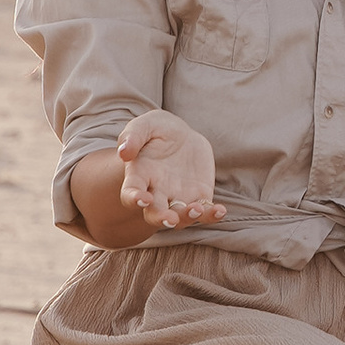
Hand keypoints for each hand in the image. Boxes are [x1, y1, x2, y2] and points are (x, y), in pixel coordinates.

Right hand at [116, 110, 221, 231]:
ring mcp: (178, 197)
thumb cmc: (158, 130)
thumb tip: (124, 152)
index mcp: (139, 177)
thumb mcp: (146, 125)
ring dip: (187, 217)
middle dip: (161, 219)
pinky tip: (220, 211)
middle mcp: (156, 193)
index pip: (131, 194)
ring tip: (195, 209)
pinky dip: (211, 215)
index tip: (142, 199)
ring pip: (180, 216)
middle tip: (170, 219)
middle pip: (155, 214)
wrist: (182, 136)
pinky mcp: (199, 196)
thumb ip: (134, 135)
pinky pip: (205, 211)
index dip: (134, 199)